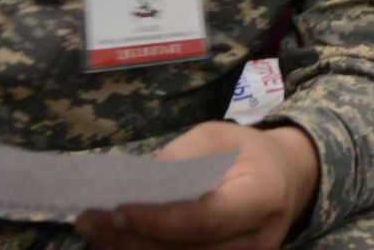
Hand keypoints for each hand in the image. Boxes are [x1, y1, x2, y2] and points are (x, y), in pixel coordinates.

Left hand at [74, 121, 319, 249]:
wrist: (284, 180)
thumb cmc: (247, 152)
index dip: (157, 220)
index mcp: (262, 199)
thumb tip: (140, 184)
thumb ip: (183, 155)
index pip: (203, 220)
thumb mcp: (219, 136)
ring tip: (95, 227)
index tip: (117, 209)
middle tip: (90, 218)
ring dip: (130, 249)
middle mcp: (256, 242)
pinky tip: (117, 239)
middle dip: (131, 238)